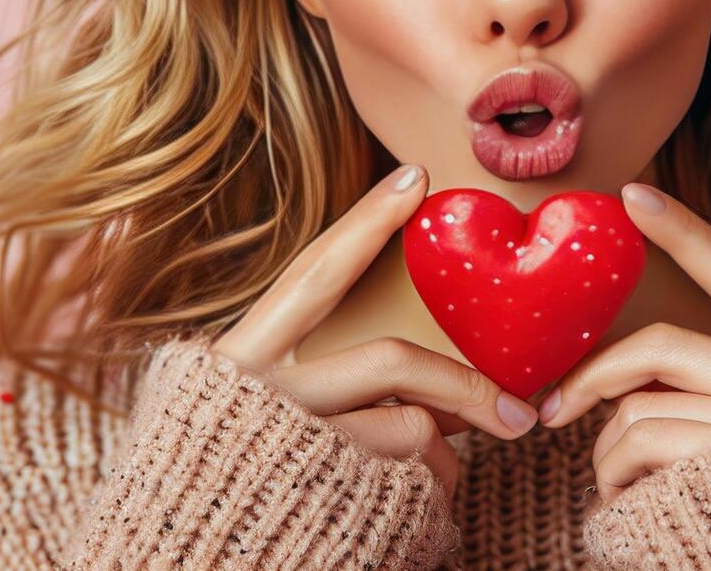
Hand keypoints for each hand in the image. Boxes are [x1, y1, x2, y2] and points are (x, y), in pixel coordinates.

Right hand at [212, 163, 540, 498]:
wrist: (194, 560)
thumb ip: (318, 381)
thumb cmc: (235, 485)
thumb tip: (420, 386)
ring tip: (440, 482)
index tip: (415, 178)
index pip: (314, 276)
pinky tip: (413, 511)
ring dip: (444, 459)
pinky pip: (411, 486)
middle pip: (392, 362)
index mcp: (240, 361)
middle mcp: (262, 397)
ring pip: (411, 431)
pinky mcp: (325, 500)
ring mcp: (293, 448)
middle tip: (517, 415)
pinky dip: (430, 498)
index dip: (365, 224)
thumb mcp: (252, 416)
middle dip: (466, 384)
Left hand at [536, 182, 710, 504]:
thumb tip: (628, 385)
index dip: (687, 233)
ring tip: (620, 491)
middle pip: (661, 349)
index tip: (634, 194)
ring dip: (607, 456)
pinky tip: (630, 508)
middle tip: (556, 412)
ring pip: (638, 409)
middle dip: (594, 378)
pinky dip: (615, 481)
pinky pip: (637, 448)